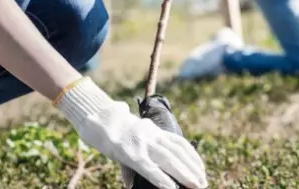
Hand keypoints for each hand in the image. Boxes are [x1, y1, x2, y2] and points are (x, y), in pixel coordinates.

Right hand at [56, 78, 207, 188]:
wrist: (96, 117)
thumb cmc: (110, 130)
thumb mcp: (128, 141)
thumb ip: (132, 162)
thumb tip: (129, 182)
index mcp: (153, 131)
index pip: (179, 143)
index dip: (192, 157)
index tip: (201, 169)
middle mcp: (151, 135)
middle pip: (178, 152)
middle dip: (192, 168)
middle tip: (203, 182)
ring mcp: (142, 143)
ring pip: (169, 160)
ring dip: (184, 174)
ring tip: (196, 185)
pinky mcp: (131, 154)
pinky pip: (150, 168)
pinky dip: (162, 179)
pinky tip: (172, 188)